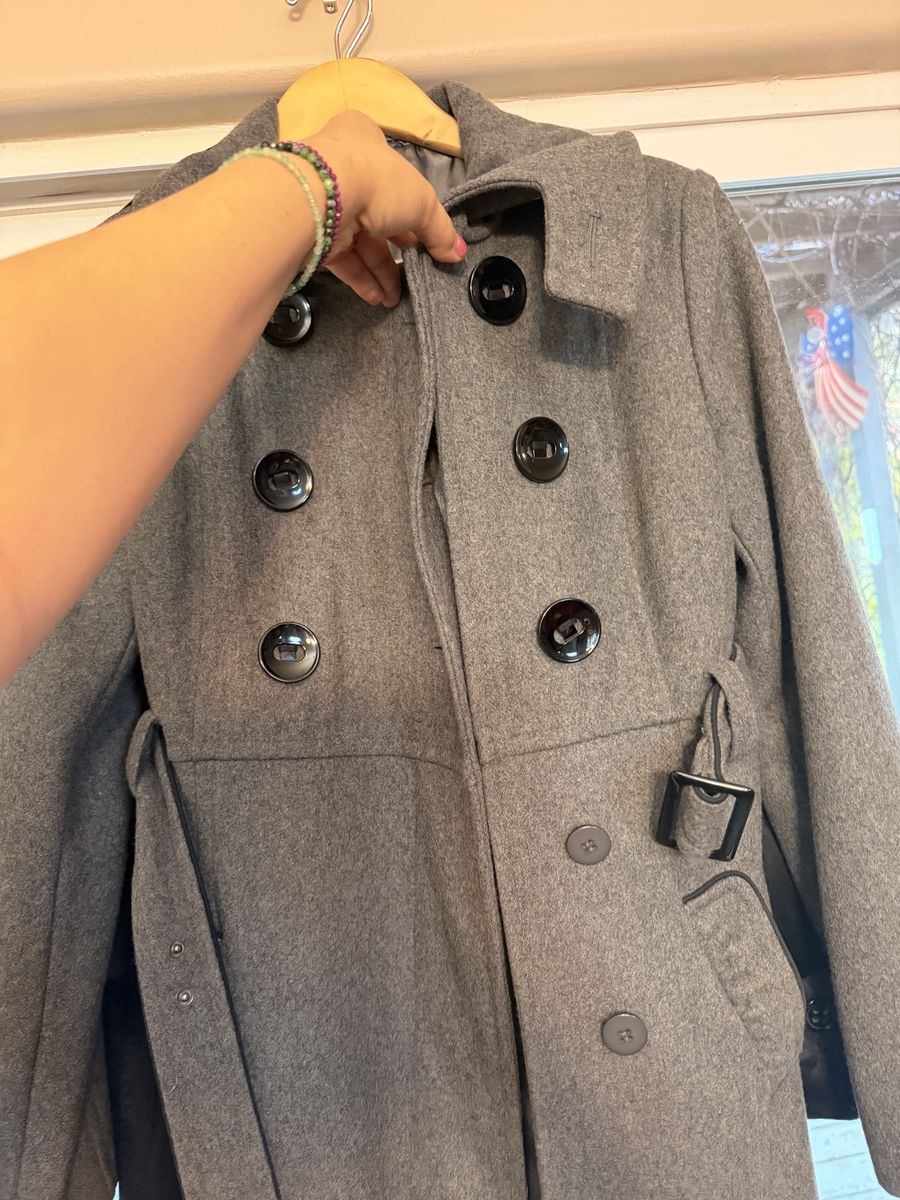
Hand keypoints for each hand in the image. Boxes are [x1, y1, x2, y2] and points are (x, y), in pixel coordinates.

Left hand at [278, 107, 466, 306]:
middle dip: (398, 250)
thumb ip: (440, 229)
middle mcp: (343, 169)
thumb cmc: (378, 181)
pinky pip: (343, 258)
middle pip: (379, 214)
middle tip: (416, 271)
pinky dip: (362, 278)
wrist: (322, 197)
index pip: (395, 176)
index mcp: (366, 141)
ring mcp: (326, 202)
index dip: (413, 208)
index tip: (425, 237)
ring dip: (381, 272)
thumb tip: (457, 252)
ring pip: (360, 241)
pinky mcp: (313, 233)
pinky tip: (378, 297)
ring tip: (396, 298)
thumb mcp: (422, 201)